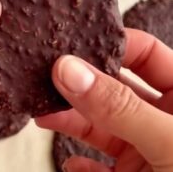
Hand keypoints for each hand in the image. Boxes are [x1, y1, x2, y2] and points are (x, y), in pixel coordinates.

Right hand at [36, 28, 172, 171]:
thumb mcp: (169, 145)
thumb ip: (119, 106)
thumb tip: (69, 70)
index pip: (144, 52)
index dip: (111, 44)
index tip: (73, 46)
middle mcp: (163, 117)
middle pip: (114, 85)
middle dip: (81, 82)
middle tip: (48, 77)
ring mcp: (146, 147)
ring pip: (101, 122)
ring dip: (71, 119)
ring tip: (43, 113)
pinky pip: (100, 165)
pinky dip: (82, 166)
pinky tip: (69, 166)